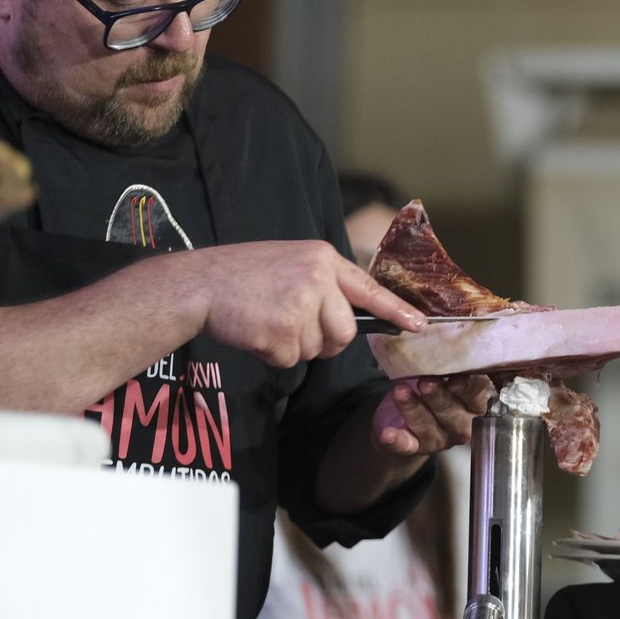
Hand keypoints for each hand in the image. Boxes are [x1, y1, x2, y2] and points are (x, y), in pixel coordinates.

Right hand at [187, 240, 425, 366]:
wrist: (198, 283)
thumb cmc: (244, 275)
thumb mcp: (293, 263)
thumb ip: (324, 284)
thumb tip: (351, 318)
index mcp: (323, 258)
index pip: (369, 289)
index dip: (397, 311)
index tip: (421, 326)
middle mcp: (317, 279)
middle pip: (345, 332)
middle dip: (326, 342)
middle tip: (295, 328)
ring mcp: (299, 304)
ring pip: (316, 349)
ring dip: (294, 347)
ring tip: (268, 320)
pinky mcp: (280, 331)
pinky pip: (289, 360)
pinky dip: (272, 354)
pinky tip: (255, 331)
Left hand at [371, 373, 495, 455]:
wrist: (403, 418)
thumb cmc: (428, 386)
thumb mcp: (441, 373)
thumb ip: (448, 363)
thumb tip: (446, 333)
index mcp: (473, 404)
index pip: (477, 396)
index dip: (469, 387)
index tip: (457, 376)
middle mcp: (461, 424)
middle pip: (455, 414)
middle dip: (439, 397)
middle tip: (426, 382)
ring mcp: (440, 438)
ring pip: (429, 427)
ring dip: (414, 409)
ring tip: (400, 391)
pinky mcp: (416, 447)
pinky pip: (407, 445)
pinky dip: (397, 440)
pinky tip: (387, 434)